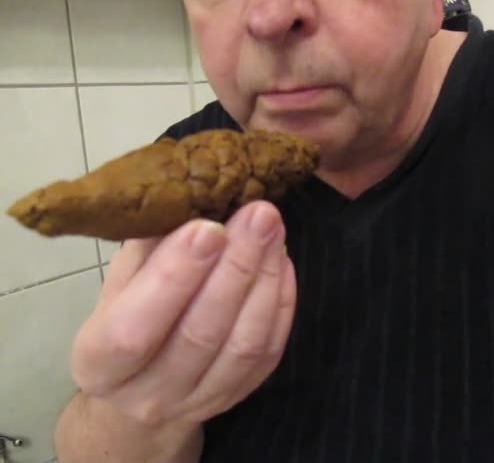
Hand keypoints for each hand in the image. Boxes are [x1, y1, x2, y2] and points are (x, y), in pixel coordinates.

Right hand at [71, 201, 295, 427]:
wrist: (143, 389)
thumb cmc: (125, 322)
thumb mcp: (119, 284)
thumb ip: (148, 252)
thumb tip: (191, 203)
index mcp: (100, 364)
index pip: (135, 328)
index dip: (174, 277)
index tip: (208, 227)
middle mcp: (149, 394)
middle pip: (200, 334)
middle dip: (235, 267)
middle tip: (259, 214)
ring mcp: (200, 402)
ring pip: (244, 346)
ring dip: (265, 281)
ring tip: (274, 231)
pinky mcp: (239, 395)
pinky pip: (269, 351)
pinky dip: (280, 302)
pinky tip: (280, 261)